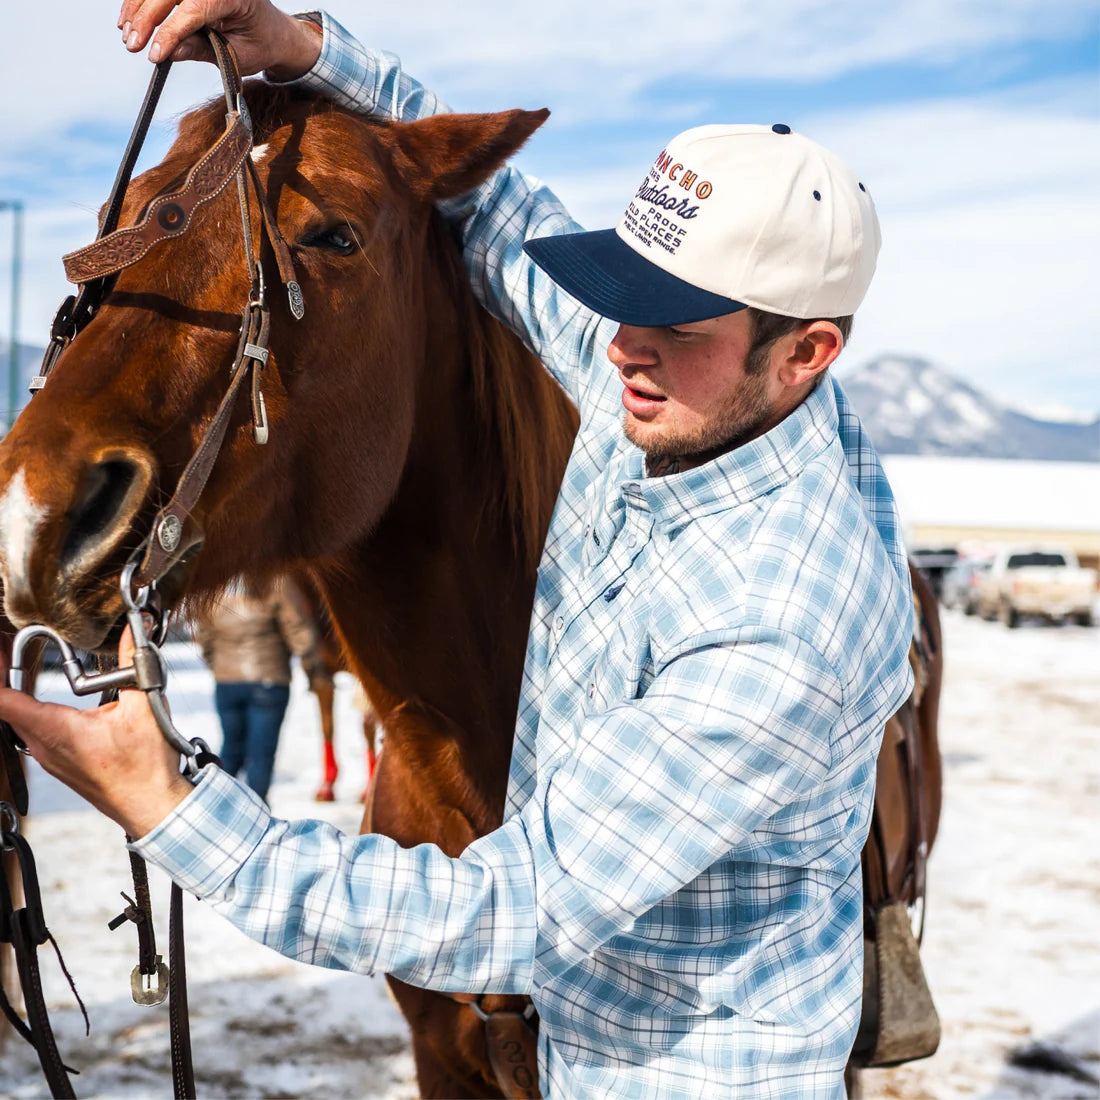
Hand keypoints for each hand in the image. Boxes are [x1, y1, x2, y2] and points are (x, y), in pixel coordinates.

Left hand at [0, 628, 192, 837]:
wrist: (151, 806)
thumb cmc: (145, 766)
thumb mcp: (144, 707)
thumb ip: (133, 664)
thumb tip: (134, 631)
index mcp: (55, 728)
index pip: (4, 700)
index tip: (1, 651)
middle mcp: (43, 746)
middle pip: (8, 708)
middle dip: (10, 680)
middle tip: (16, 652)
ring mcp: (49, 759)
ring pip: (22, 723)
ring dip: (26, 700)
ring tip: (38, 676)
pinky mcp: (60, 766)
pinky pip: (36, 737)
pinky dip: (40, 717)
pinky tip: (63, 711)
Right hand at [117, 0, 321, 78]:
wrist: (273, 31)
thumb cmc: (260, 44)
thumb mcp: (236, 56)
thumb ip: (202, 50)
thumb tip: (169, 52)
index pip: (194, 9)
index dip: (169, 32)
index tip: (153, 53)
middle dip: (146, 19)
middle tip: (132, 45)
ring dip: (138, 8)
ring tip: (127, 34)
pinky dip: (143, 2)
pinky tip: (131, 19)